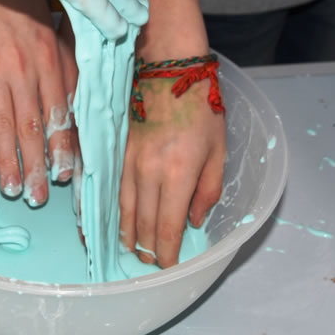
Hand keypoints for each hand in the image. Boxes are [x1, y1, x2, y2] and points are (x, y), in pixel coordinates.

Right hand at [0, 0, 75, 206]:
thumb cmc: (27, 0)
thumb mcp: (57, 29)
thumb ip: (68, 66)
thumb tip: (79, 105)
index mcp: (48, 60)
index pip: (59, 115)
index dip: (62, 148)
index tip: (65, 175)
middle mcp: (22, 71)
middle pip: (30, 128)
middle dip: (35, 166)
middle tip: (37, 196)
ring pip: (1, 125)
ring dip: (8, 160)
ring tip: (11, 188)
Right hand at [119, 77, 225, 267]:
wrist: (167, 68)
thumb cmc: (200, 106)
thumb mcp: (218, 149)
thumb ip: (207, 189)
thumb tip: (192, 220)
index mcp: (179, 173)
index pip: (168, 226)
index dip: (167, 252)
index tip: (169, 265)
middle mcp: (149, 172)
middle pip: (145, 223)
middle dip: (149, 248)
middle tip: (152, 262)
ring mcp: (129, 162)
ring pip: (126, 210)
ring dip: (130, 234)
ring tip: (133, 250)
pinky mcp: (118, 153)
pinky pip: (116, 191)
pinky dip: (118, 212)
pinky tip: (119, 222)